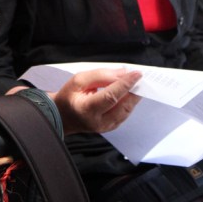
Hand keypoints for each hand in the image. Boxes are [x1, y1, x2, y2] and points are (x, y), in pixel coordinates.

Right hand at [6, 68, 140, 134]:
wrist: (62, 116)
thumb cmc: (69, 96)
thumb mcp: (79, 80)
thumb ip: (101, 75)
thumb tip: (123, 73)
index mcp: (86, 109)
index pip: (111, 96)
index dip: (125, 84)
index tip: (137, 74)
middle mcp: (97, 121)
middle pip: (123, 106)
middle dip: (134, 92)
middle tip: (140, 79)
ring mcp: (105, 128)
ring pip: (126, 112)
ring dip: (134, 98)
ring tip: (138, 85)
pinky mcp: (110, 128)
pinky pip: (124, 115)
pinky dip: (129, 103)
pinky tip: (131, 94)